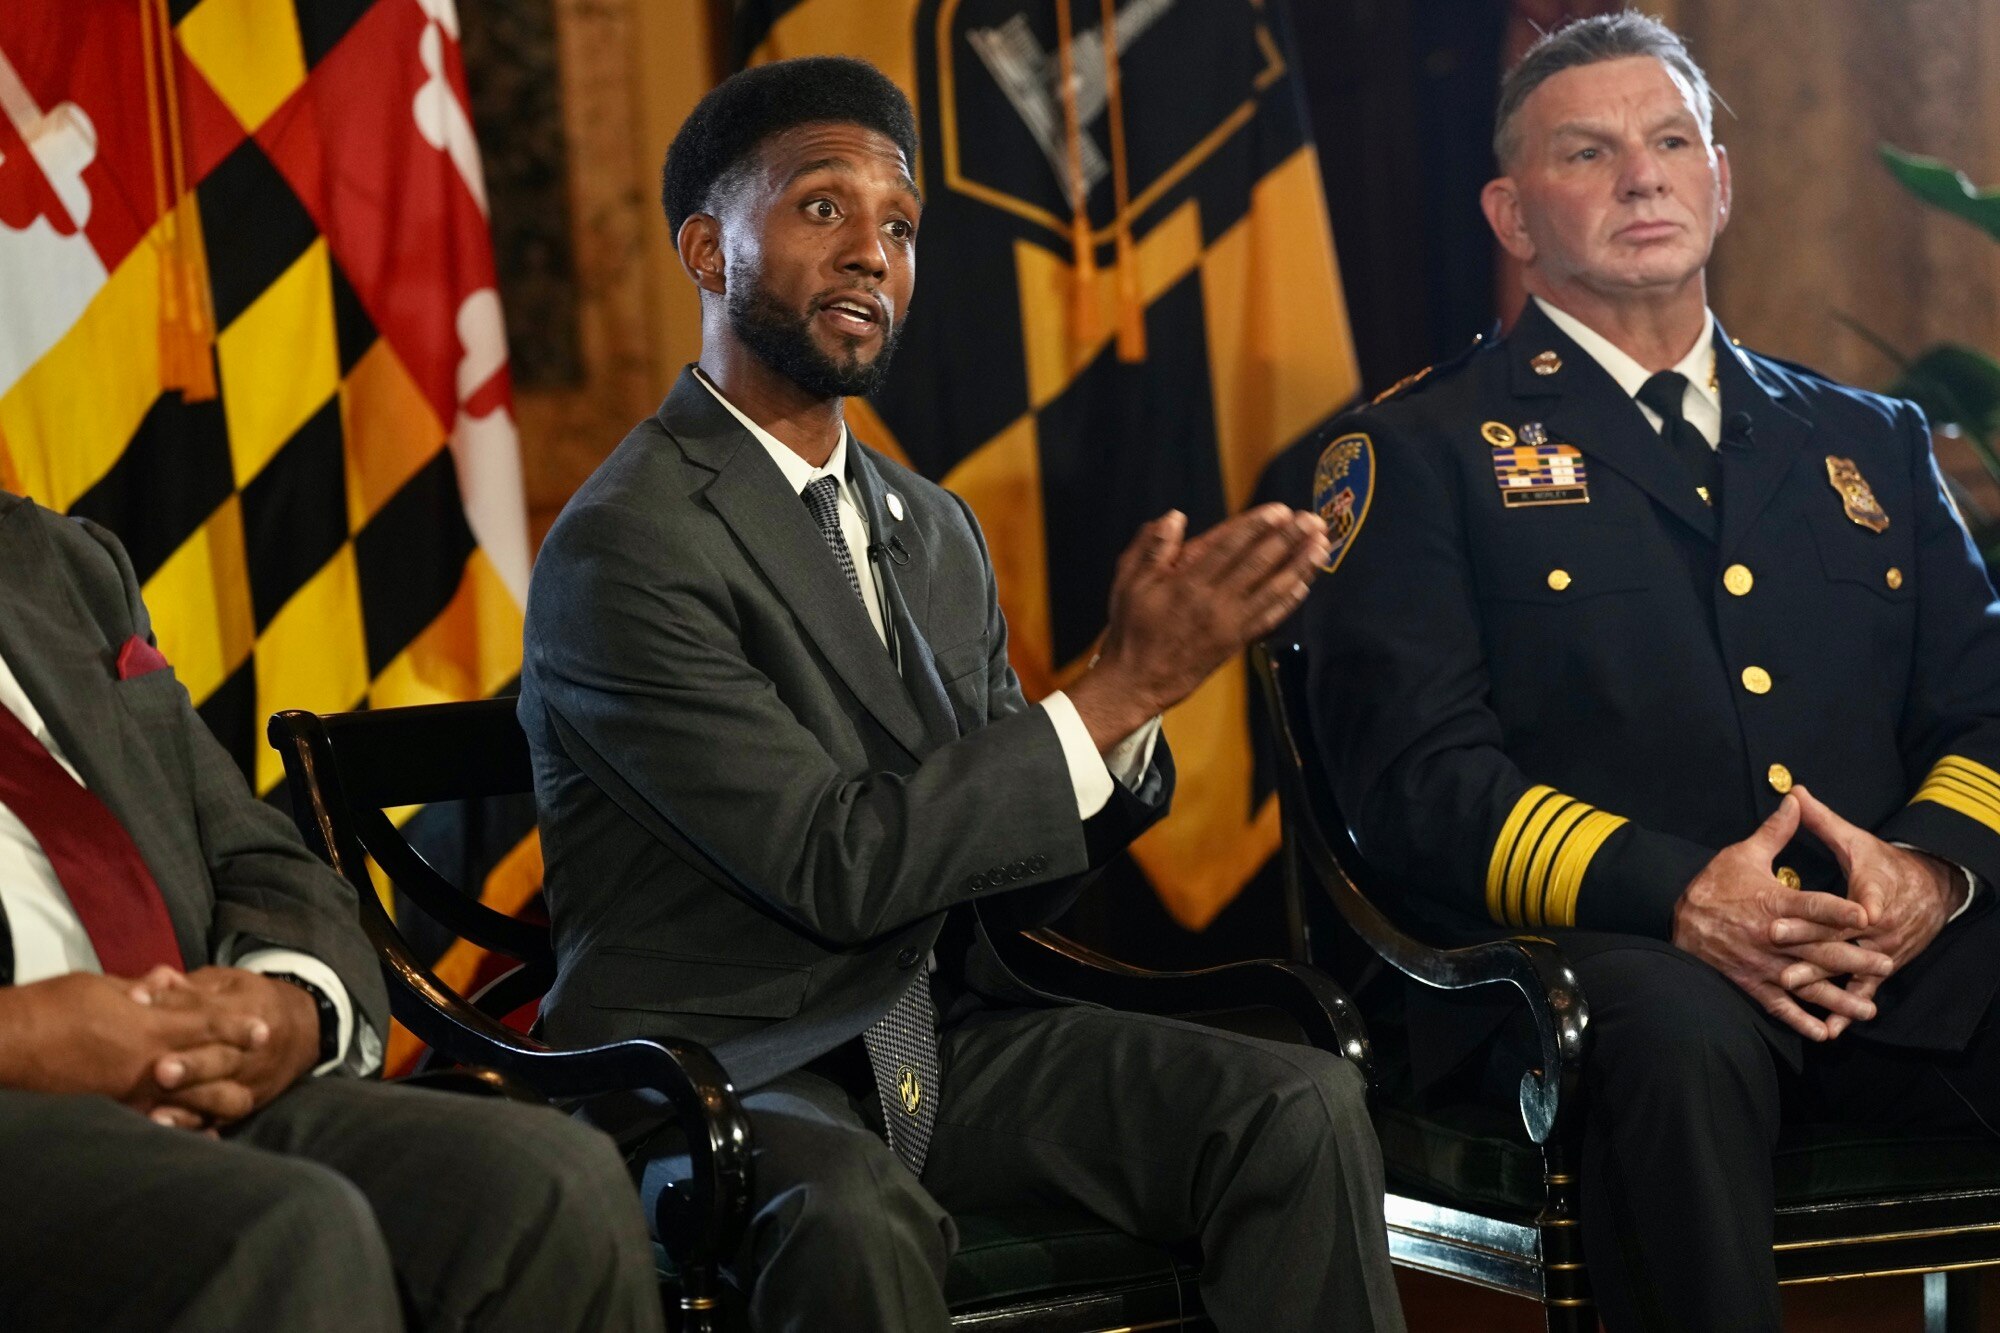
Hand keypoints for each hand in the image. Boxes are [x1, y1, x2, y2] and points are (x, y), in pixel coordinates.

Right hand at [0, 971, 268, 1117]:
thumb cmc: (50, 1009)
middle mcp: (147, 1063)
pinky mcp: (112, 1112)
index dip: (238, 1027)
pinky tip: (201, 1134)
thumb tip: (165, 984)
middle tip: (265, 1064)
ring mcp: (131, 1093)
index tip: (265, 1030)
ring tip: (243, 1100)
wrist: (7, 1047)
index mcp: (149, 1026)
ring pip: (191, 1102)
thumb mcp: (99, 987)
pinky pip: (158, 1124)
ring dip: (218, 1101)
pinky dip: (182, 1127)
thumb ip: (139, 990)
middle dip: (239, 1065)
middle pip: (210, 1067)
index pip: (207, 1024)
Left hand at [141, 967, 321, 1123]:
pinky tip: (164, 1124)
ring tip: (158, 1108)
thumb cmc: (250, 1002)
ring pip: (222, 1095)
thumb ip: (188, 987)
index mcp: (250, 1008)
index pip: (210, 1009)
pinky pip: (219, 1118)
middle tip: (161, 1070)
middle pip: (222, 1058)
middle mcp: (254, 1049)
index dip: (174, 1006)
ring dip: (191, 1101)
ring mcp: (250, 1080)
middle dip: (192, 1066)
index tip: (137, 1002)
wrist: (303, 1030)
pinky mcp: (245, 1104)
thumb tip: (148, 986)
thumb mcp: (227, 983)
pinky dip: (192, 1124)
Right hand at [1069, 505, 1330, 750]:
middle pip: (1258, 564)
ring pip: (1272, 590)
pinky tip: (1305, 584)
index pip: (1228, 546)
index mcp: (1187, 582)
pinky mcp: (1237, 641)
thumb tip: (1175, 517)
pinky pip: (1269, 618)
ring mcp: (1230, 623)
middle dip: (1288, 540)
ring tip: (1322, 546)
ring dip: (1299, 566)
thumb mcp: (1128, 581)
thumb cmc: (1132, 627)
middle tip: (1313, 520)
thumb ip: (1151, 547)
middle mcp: (1214, 600)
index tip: (1280, 510)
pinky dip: (1289, 601)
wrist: (1137, 681)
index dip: (1256, 526)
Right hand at [1671, 793, 1893, 1040]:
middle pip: (1818, 950)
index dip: (1839, 909)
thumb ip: (1774, 832)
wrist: (1675, 920)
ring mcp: (1762, 965)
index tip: (1868, 914)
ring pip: (1806, 984)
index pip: (1812, 906)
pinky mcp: (1751, 983)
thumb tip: (1794, 800)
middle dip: (1854, 960)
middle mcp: (1771, 938)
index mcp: (1772, 903)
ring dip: (1838, 999)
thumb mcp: (1741, 855)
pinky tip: (1824, 1034)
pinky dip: (1800, 1021)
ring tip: (1868, 1010)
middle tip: (1885, 965)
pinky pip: (1779, 1006)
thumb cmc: (1711, 887)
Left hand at [1786, 787, 1964, 1036]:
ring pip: (1847, 971)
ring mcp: (1881, 952)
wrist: (1932, 890)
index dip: (1820, 913)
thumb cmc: (1883, 863)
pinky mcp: (1881, 970)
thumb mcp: (1855, 840)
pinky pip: (1861, 993)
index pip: (1844, 907)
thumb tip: (1792, 791)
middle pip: (1839, 942)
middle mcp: (1877, 928)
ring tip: (1789, 989)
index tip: (1785, 918)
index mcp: (1870, 895)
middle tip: (1774, 958)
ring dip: (1821, 984)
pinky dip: (1844, 1010)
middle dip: (1806, 951)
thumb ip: (1820, 820)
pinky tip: (1826, 1030)